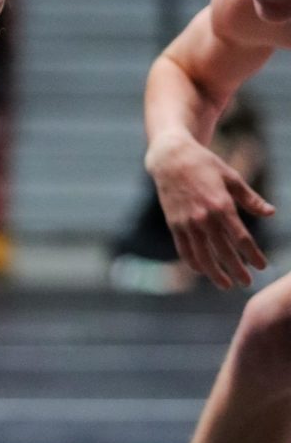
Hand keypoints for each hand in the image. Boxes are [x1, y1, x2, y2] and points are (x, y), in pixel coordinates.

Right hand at [149, 136, 273, 289]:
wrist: (171, 158)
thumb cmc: (205, 165)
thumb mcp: (231, 177)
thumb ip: (250, 198)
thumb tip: (271, 213)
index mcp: (221, 205)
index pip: (241, 238)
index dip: (253, 255)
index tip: (262, 266)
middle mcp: (204, 218)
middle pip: (223, 252)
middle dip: (237, 270)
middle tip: (247, 282)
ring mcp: (187, 223)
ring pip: (202, 257)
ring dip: (215, 274)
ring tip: (226, 284)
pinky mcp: (174, 224)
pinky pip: (184, 250)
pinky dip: (194, 263)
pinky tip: (203, 271)